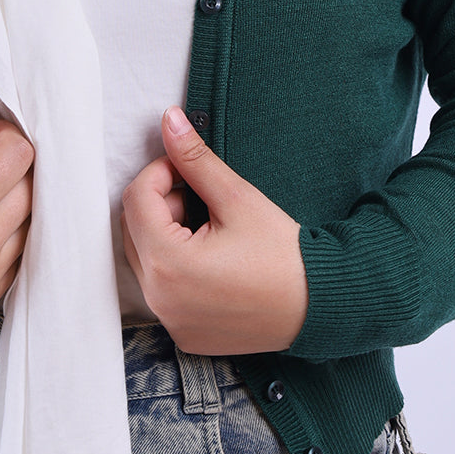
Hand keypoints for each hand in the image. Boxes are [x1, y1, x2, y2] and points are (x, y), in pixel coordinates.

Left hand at [120, 106, 307, 355]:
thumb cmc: (283, 254)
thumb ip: (195, 159)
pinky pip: (162, 289)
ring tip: (209, 225)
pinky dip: (175, 266)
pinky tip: (212, 257)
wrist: (320, 306)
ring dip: (166, 233)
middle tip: (201, 195)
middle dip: (161, 203)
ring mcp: (171, 321)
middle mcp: (160, 299)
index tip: (189, 168)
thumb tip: (169, 120)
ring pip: (145, 260)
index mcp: (168, 265)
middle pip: (134, 230)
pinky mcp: (185, 333)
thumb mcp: (237, 198)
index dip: (160, 172)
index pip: (136, 199)